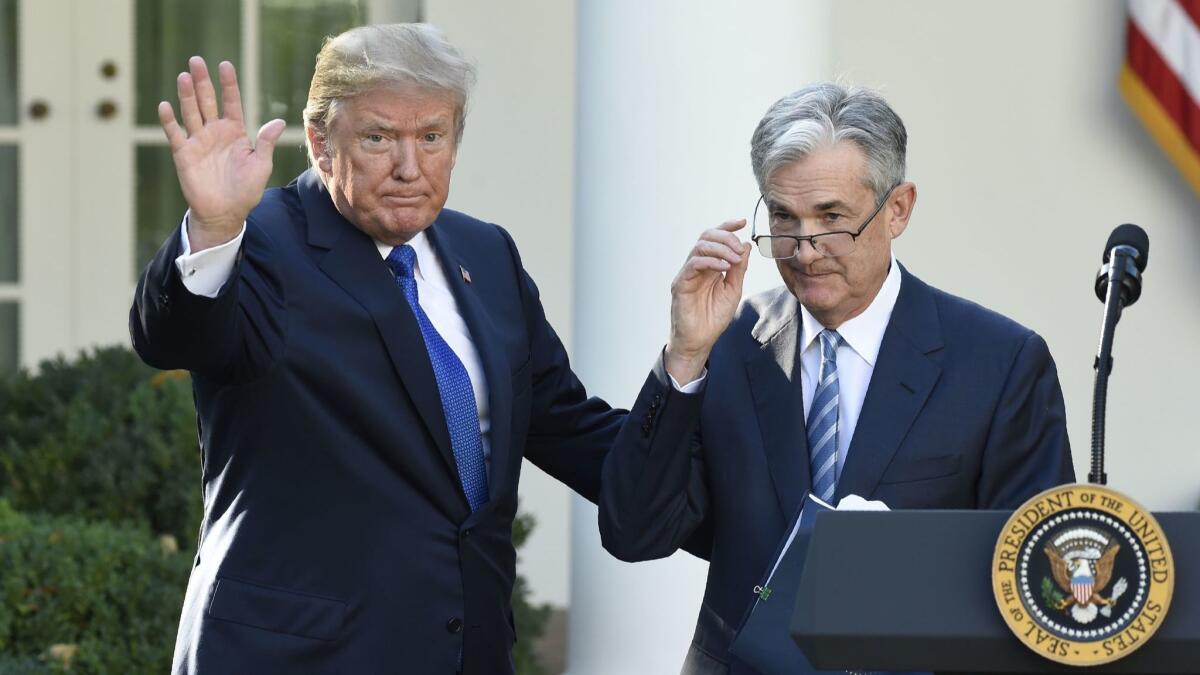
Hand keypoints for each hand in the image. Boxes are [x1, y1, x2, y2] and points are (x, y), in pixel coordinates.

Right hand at [158, 57, 286, 251]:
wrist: (225, 213)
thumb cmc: (246, 190)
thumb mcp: (261, 165)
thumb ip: (266, 142)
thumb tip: (279, 121)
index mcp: (235, 132)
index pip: (231, 102)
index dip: (228, 84)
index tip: (224, 65)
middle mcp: (215, 132)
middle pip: (208, 101)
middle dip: (202, 81)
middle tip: (196, 61)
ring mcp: (198, 141)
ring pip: (191, 112)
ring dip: (186, 95)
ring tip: (184, 76)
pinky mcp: (183, 154)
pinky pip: (175, 134)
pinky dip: (169, 121)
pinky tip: (165, 106)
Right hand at [665, 220, 750, 383]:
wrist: (699, 341)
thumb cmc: (713, 318)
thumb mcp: (733, 290)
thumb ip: (739, 268)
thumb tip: (745, 245)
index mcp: (710, 266)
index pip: (716, 238)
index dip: (727, 226)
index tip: (742, 221)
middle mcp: (697, 266)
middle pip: (706, 237)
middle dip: (725, 237)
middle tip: (739, 248)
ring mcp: (687, 274)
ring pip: (699, 247)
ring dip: (720, 248)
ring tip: (734, 259)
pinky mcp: (680, 284)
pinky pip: (693, 264)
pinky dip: (710, 261)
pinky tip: (724, 267)